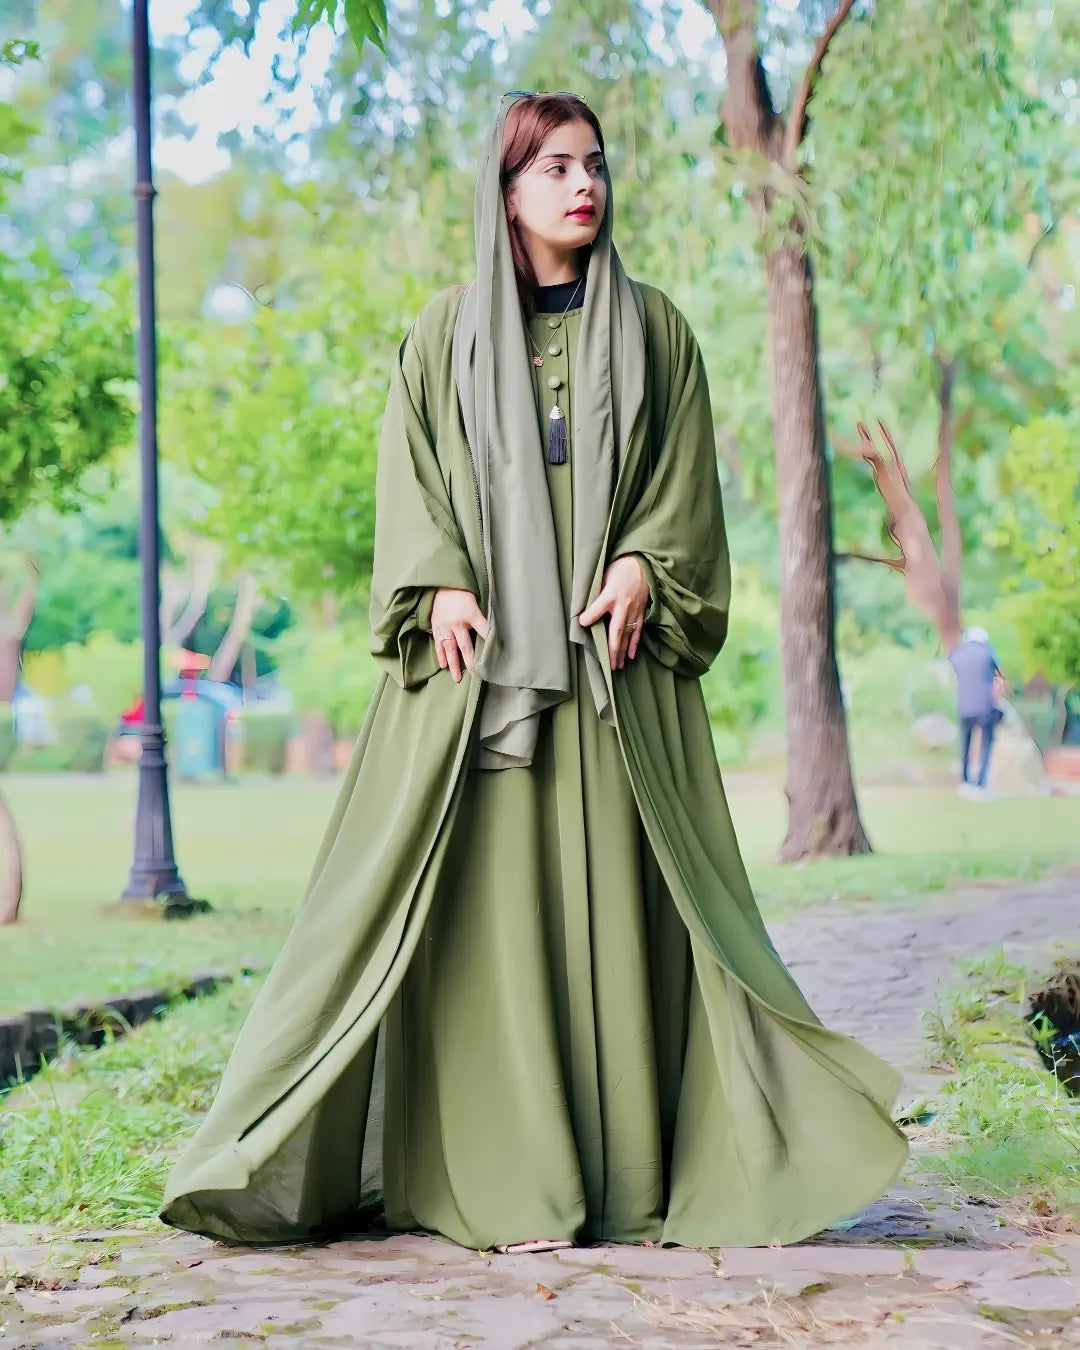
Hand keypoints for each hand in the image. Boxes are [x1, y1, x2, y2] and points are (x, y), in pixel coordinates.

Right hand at [431, 588, 488, 683]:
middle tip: (476, 674)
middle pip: (466, 646)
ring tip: (457, 678)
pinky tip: (443, 665)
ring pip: (450, 649)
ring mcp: (445, 626)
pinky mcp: (436, 626)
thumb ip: (483, 614)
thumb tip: (494, 627)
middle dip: (471, 661)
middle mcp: (457, 623)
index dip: (491, 641)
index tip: (497, 653)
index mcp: (470, 614)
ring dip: (453, 664)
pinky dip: (441, 655)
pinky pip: (438, 643)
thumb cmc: (463, 591)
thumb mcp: (477, 599)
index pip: (484, 630)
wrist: (442, 582)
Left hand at [577, 554, 648, 669]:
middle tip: (609, 665)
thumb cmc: (621, 569)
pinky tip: (631, 656)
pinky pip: (638, 631)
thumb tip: (585, 604)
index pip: (598, 608)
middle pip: (616, 631)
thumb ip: (597, 591)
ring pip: (627, 635)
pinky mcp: (641, 613)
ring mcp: (633, 611)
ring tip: (618, 666)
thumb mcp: (605, 575)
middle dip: (612, 649)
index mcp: (611, 595)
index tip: (582, 623)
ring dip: (622, 652)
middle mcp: (623, 606)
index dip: (590, 616)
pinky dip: (635, 644)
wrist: (643, 565)